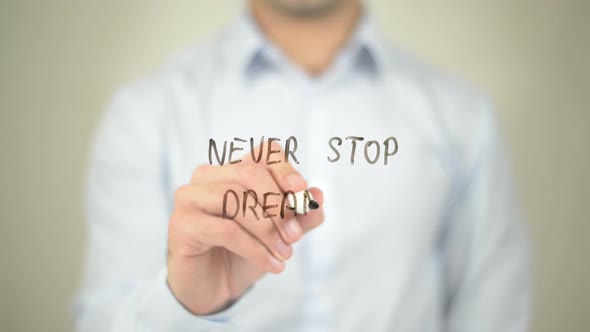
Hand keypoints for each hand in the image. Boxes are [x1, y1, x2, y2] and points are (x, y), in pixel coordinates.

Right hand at [166, 143, 324, 314]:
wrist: (214, 288)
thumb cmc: (245, 252)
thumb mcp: (281, 233)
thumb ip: (300, 215)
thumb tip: (318, 195)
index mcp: (233, 170)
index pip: (263, 153)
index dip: (285, 169)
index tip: (301, 193)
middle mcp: (208, 177)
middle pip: (249, 173)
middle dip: (278, 205)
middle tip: (295, 236)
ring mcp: (190, 198)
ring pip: (235, 200)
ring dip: (267, 230)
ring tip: (284, 253)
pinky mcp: (182, 224)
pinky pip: (225, 230)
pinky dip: (254, 248)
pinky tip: (271, 264)